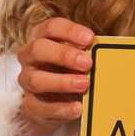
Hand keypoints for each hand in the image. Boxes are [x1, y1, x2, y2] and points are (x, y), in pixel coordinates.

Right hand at [13, 17, 93, 135]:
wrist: (56, 102)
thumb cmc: (71, 70)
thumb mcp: (79, 57)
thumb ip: (88, 53)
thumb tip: (107, 52)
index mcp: (43, 37)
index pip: (51, 27)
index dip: (69, 31)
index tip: (90, 38)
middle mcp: (30, 57)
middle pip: (38, 49)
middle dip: (63, 55)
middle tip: (87, 63)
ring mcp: (27, 80)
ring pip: (35, 79)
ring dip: (62, 82)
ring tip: (85, 84)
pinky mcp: (30, 104)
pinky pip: (39, 107)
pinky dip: (60, 108)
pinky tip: (77, 108)